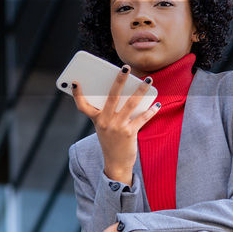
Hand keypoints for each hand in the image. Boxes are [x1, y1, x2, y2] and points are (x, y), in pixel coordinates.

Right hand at [70, 66, 160, 183]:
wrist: (116, 164)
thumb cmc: (111, 141)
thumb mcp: (104, 127)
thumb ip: (110, 112)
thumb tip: (127, 93)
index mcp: (96, 119)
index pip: (83, 106)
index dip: (77, 94)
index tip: (75, 82)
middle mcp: (105, 122)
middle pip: (112, 97)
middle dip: (119, 80)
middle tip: (125, 68)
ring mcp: (117, 127)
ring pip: (131, 104)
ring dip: (140, 91)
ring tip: (148, 80)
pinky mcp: (129, 133)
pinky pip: (142, 118)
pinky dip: (151, 111)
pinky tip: (157, 104)